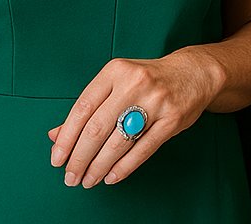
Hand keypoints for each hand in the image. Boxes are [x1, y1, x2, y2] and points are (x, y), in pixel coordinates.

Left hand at [49, 49, 224, 186]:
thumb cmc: (149, 80)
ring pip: (118, 143)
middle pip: (97, 128)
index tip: (57, 158)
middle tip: (71, 176)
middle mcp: (135, 83)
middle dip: (79, 159)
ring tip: (88, 179)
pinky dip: (123, 167)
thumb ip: (89, 107)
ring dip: (98, 167)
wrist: (194, 73)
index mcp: (117, 71)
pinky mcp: (171, 119)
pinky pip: (142, 150)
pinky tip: (111, 176)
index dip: (66, 138)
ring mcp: (156, 101)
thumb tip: (56, 136)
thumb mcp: (118, 83)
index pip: (83, 108)